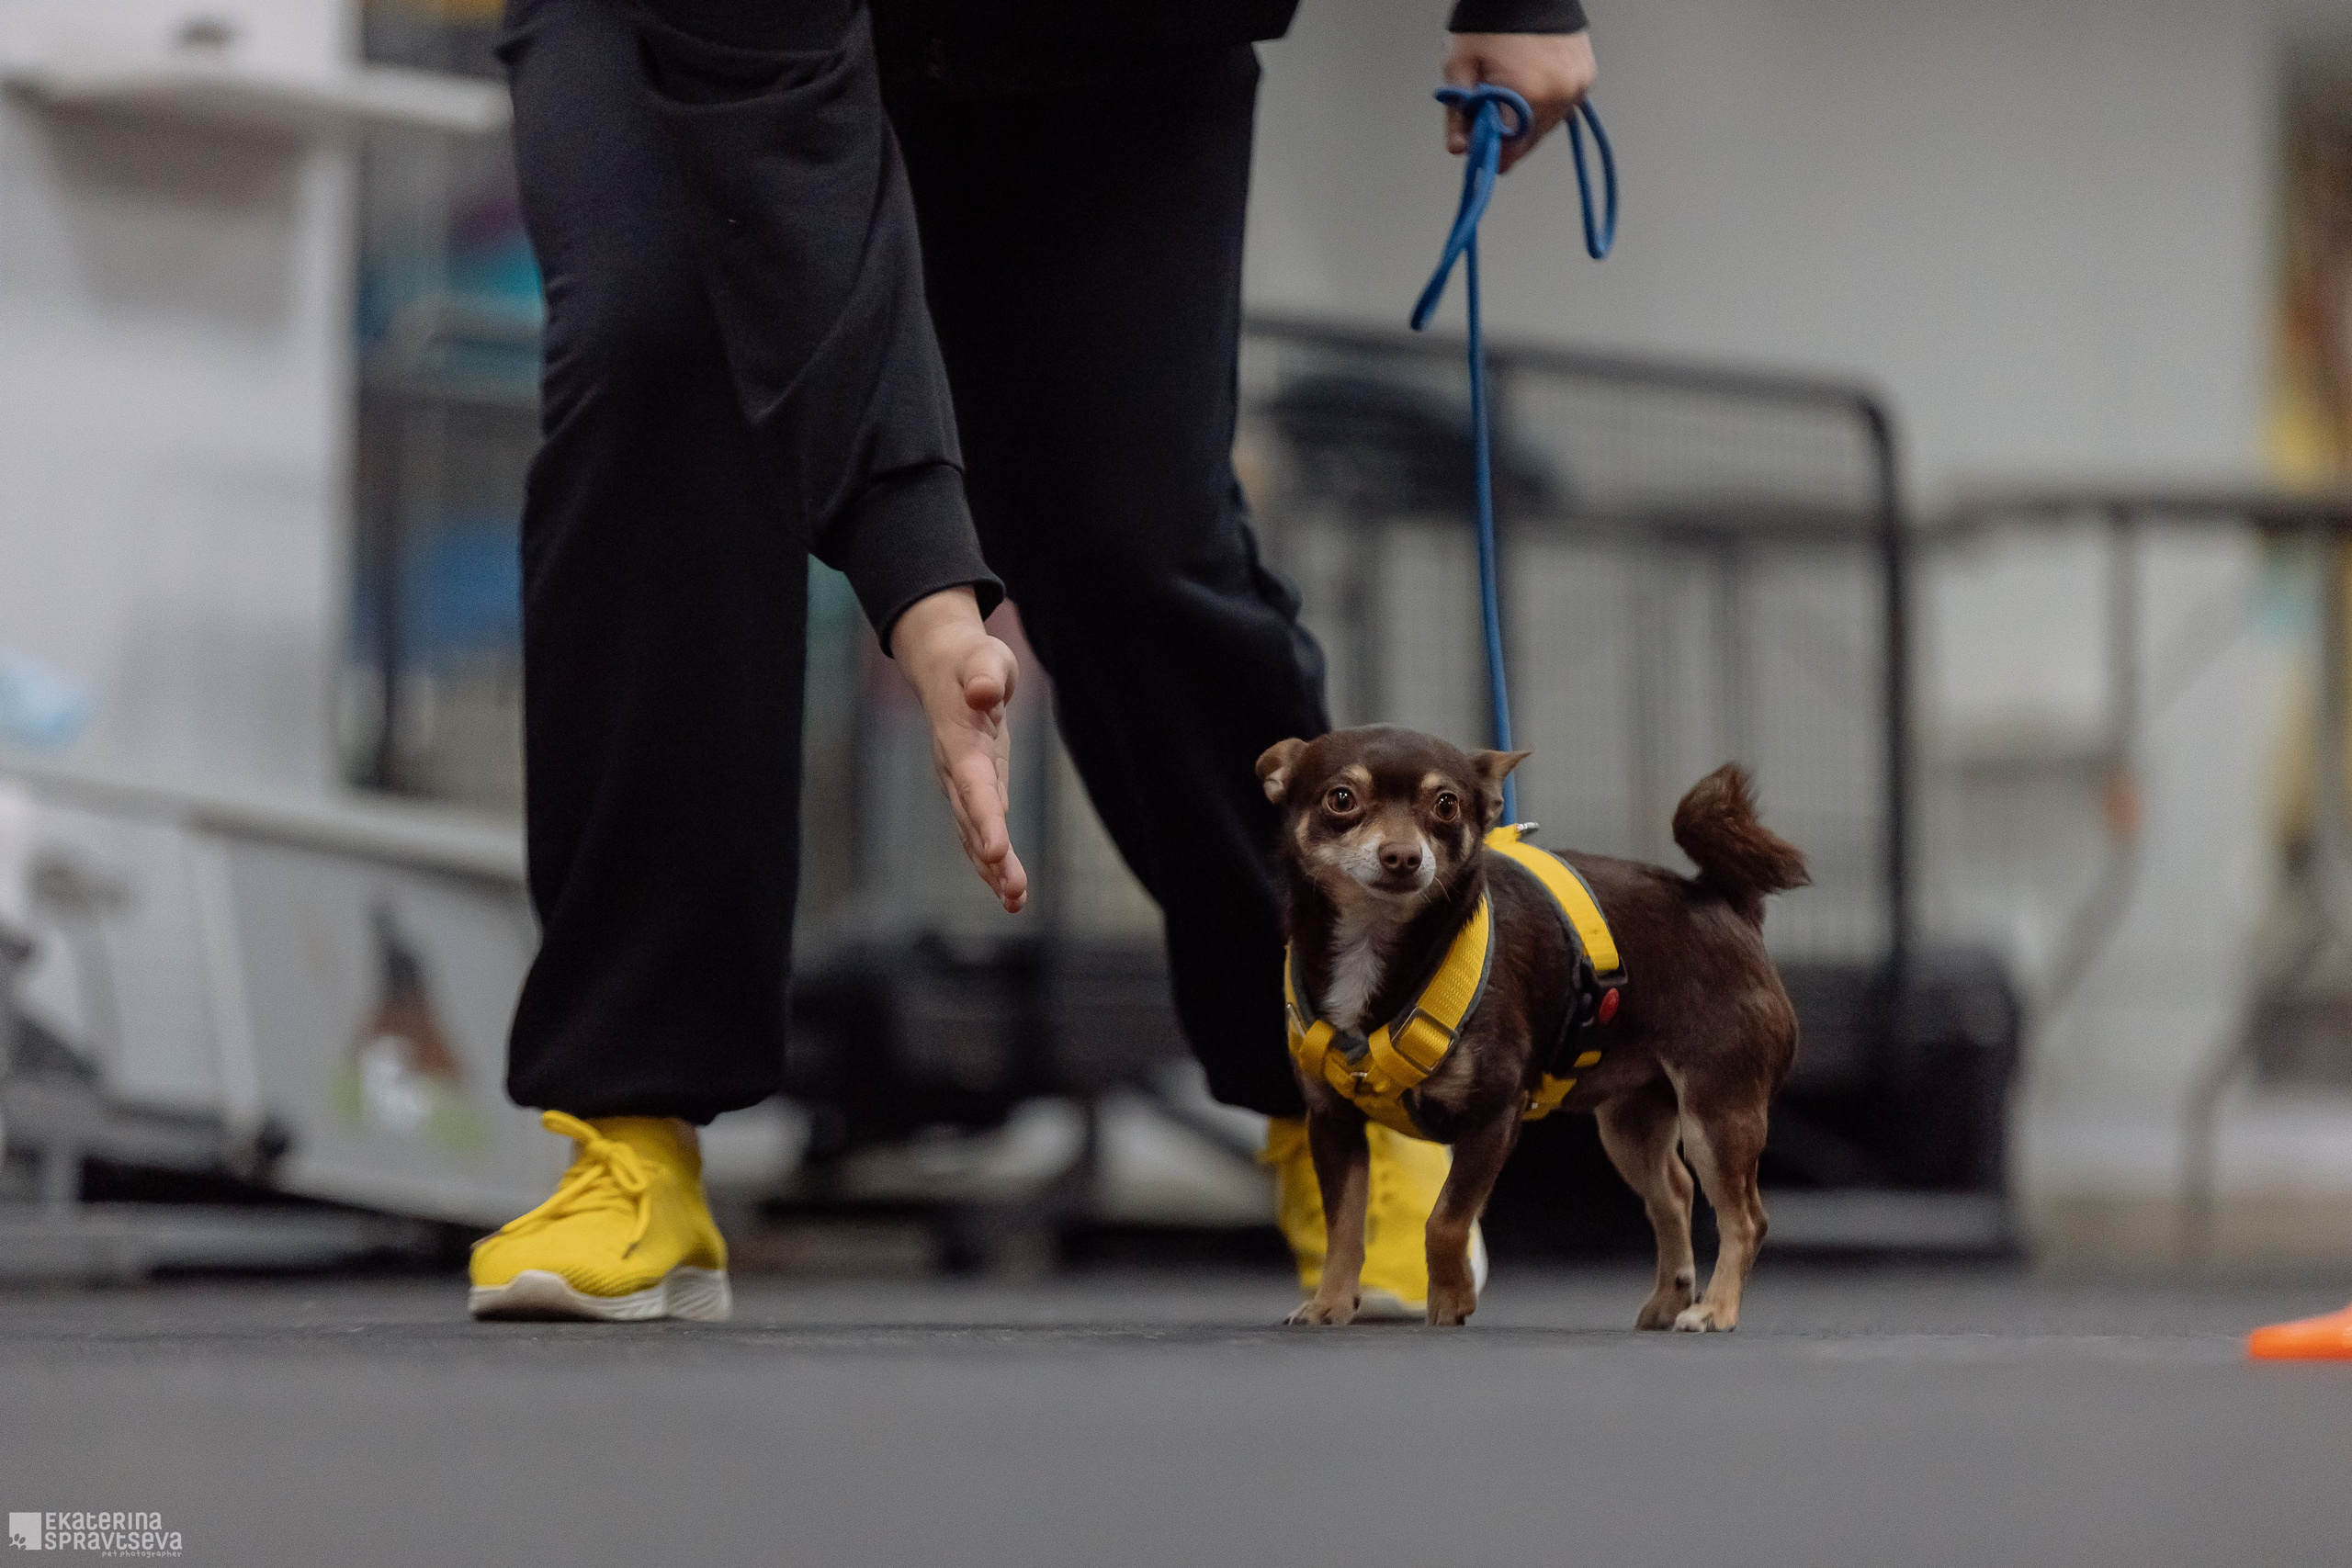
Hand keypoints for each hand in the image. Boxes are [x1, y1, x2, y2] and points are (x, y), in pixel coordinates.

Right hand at [891, 587, 1028, 913]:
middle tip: (1014, 890)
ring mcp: (961, 787)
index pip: (973, 783)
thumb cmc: (973, 661)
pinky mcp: (975, 795)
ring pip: (975, 835)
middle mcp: (955, 771)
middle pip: (973, 819)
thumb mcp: (983, 658)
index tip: (998, 850)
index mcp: (959, 741)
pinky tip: (1013, 894)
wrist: (947, 669)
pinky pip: (982, 835)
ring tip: (1016, 901)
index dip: (985, 817)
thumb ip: (983, 675)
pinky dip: (995, 865)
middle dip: (992, 857)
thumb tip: (983, 692)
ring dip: (994, 871)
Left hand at [1443, 31, 1595, 173]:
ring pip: (1549, 125)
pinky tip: (1532, 85)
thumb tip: (1460, 149)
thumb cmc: (1489, 22)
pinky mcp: (1587, 76)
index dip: (1492, 153)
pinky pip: (1565, 105)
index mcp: (1528, 97)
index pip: (1511, 152)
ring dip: (1530, 121)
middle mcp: (1559, 96)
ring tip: (1512, 93)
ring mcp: (1577, 86)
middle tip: (1491, 113)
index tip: (1481, 146)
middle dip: (1509, 135)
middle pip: (1531, 141)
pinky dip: (1547, 103)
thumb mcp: (1460, 65)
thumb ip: (1458, 113)